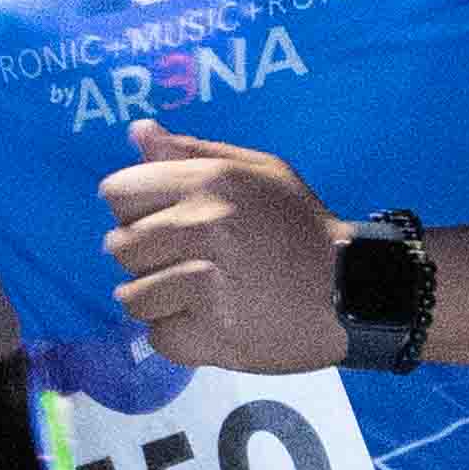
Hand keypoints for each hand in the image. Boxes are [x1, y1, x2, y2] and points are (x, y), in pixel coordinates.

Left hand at [98, 118, 346, 369]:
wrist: (351, 290)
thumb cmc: (304, 226)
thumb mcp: (259, 171)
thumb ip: (192, 152)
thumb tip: (137, 132)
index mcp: (206, 182)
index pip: (117, 194)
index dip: (135, 210)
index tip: (161, 223)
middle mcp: (197, 228)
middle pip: (119, 248)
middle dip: (146, 257)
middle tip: (188, 263)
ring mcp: (200, 284)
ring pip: (132, 297)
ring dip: (159, 301)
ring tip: (198, 296)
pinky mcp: (208, 334)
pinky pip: (158, 337)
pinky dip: (180, 336)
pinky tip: (210, 323)